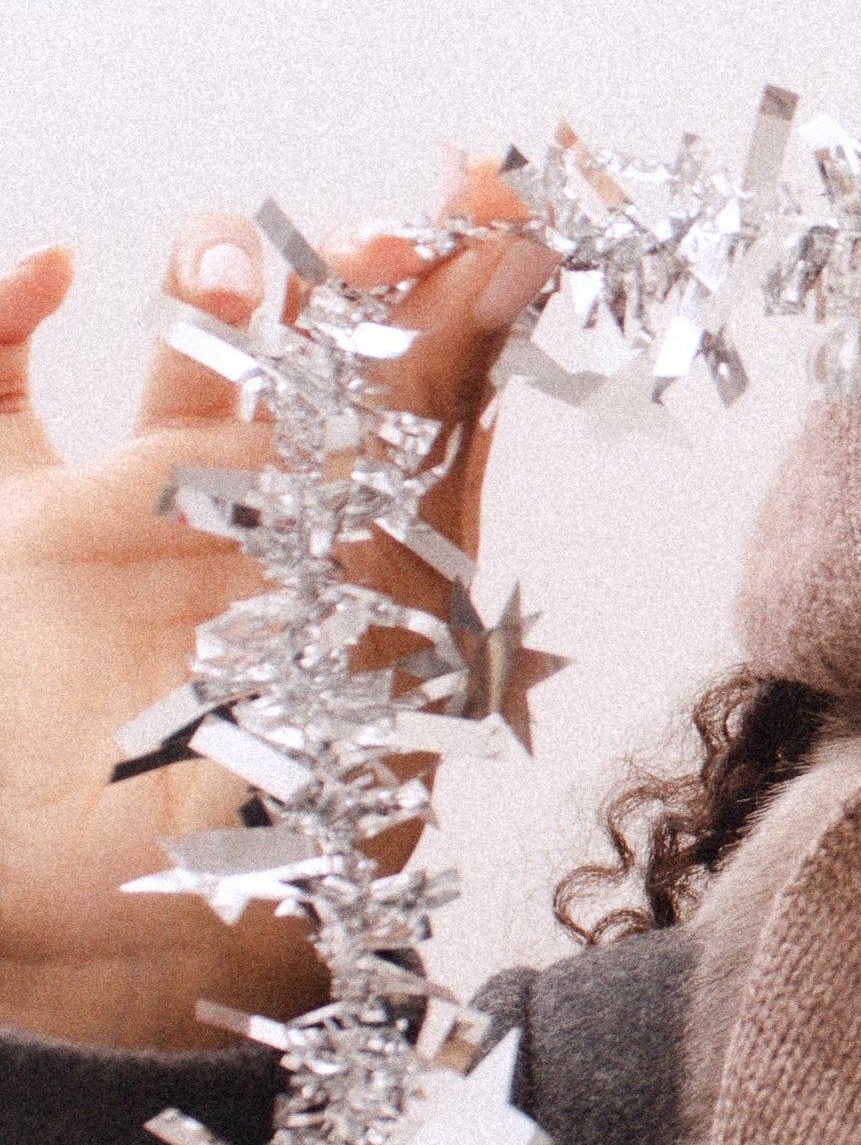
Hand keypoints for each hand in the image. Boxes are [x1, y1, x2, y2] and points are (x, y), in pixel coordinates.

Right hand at [0, 176, 555, 1048]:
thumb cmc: (275, 845)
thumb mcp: (366, 654)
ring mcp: (137, 523)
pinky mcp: (19, 538)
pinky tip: (50, 271)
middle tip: (400, 220)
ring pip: (186, 359)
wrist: (115, 944)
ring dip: (213, 287)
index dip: (475, 295)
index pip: (436, 398)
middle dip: (360, 285)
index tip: (511, 200)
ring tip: (232, 253)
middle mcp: (263, 527)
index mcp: (361, 562)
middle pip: (325, 362)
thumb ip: (428, 482)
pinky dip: (4, 321)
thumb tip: (525, 344)